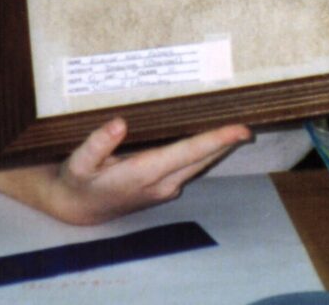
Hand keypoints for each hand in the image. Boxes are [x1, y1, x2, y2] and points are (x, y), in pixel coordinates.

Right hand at [0, 117, 250, 225]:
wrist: (77, 209)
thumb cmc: (78, 181)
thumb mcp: (78, 163)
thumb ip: (97, 144)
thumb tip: (119, 124)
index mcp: (143, 173)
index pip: (188, 153)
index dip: (216, 140)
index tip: (241, 129)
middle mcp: (161, 183)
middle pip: (203, 159)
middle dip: (228, 140)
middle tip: (251, 117)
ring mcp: (165, 188)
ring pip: (200, 164)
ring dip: (220, 146)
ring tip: (238, 123)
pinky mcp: (164, 187)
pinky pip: (192, 166)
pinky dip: (205, 151)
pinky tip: (212, 136)